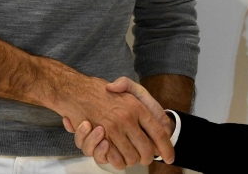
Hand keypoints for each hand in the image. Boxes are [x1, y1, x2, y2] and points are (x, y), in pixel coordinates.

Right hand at [55, 71, 173, 166]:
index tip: (170, 158)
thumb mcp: (126, 86)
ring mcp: (113, 130)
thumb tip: (148, 110)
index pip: (159, 132)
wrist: (76, 92)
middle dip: (148, 158)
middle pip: (146, 150)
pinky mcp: (100, 139)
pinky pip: (114, 159)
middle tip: (146, 158)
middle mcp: (127, 119)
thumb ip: (134, 90)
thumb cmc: (105, 93)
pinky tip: (118, 156)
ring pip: (131, 158)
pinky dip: (117, 161)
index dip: (166, 148)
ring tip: (133, 156)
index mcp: (137, 107)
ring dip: (132, 160)